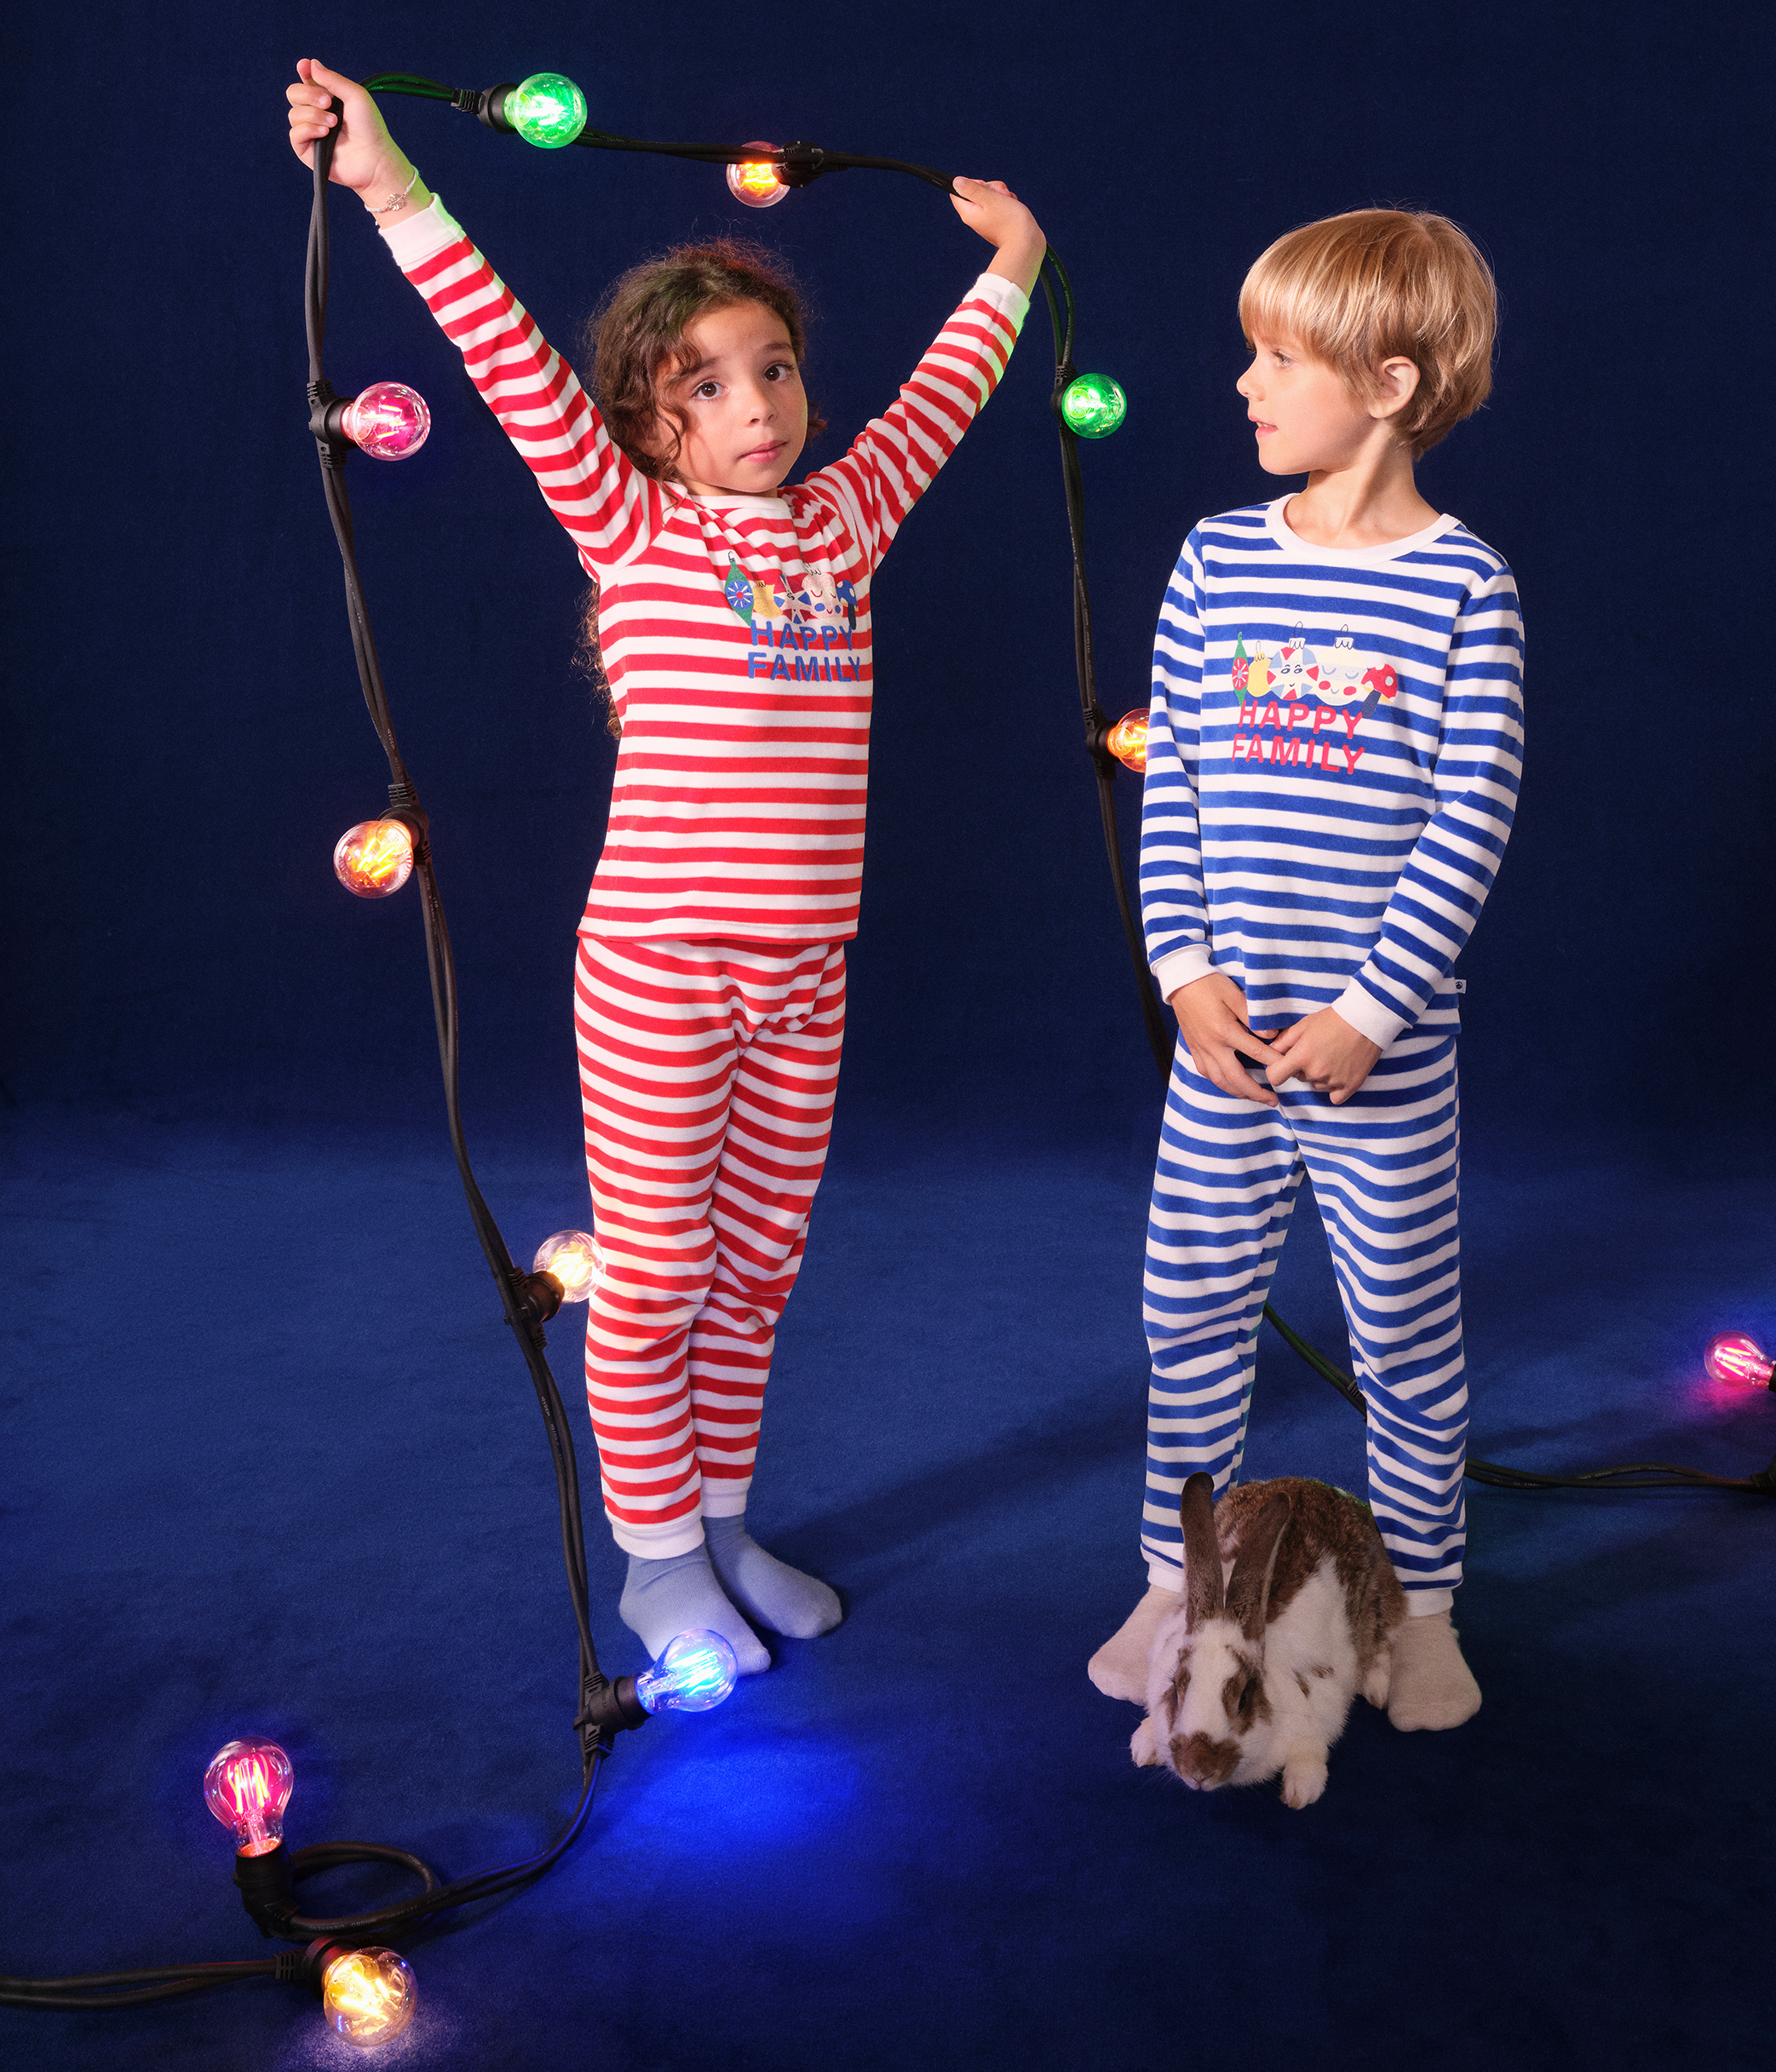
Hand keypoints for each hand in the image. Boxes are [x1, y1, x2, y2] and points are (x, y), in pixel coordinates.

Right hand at [287, 59, 428, 214]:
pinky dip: (308, 129)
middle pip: (293, 93)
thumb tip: (310, 63)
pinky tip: (324, 133)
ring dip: (314, 115)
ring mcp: (310, 132)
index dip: (303, 71)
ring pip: (294, 114)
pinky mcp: (306, 151)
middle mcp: (316, 113)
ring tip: (334, 123)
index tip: (304, 66)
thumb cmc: (370, 128)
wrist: (374, 159)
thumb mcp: (355, 96)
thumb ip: (333, 79)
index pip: (307, 80)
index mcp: (327, 98)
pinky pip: (294, 134)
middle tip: (328, 103)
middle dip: (308, 94)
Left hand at [949, 178, 1045, 294]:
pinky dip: (1006, 200)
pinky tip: (1012, 206)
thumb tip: (956, 182)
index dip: (970, 184)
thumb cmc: (1010, 221)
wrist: (1027, 242)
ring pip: (989, 195)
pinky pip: (998, 203)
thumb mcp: (990, 199)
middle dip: (990, 187)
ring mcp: (986, 218)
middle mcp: (975, 216)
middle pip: (975, 191)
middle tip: (999, 194)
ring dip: (1000, 193)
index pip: (957, 192)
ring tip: (1008, 201)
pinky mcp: (997, 219)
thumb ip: (973, 189)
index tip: (983, 186)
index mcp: (969, 213)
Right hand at [1167, 973, 1289, 1107]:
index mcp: (1225, 1031)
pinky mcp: (1193, 1048)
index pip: (1256, 1052)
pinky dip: (1219, 1082)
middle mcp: (1212, 1045)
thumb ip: (1253, 1016)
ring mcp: (1201, 1049)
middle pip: (1236, 1078)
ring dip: (1238, 1092)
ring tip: (1253, 1097)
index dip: (1274, 1062)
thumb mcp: (1234, 994)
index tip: (1287, 1069)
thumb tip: (1271, 1036)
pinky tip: (1229, 1085)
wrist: (1181, 981)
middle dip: (1256, 1092)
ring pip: (1219, 1080)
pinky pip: (1206, 1073)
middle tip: (1272, 1101)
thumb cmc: (1209, 984)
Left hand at [1266, 1007, 1381, 1104]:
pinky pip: (1334, 1097)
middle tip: (1317, 1050)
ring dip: (1320, 1076)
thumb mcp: (1304, 1024)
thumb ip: (1284, 1040)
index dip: (1276, 1070)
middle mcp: (1316, 1072)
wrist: (1367, 1020)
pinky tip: (1340, 1072)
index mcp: (1301, 1056)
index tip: (1282, 1064)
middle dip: (1302, 1068)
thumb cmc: (1334, 1020)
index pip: (1275, 1077)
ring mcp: (1334, 1081)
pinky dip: (1335, 1088)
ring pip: (1316, 1085)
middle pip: (1299, 1078)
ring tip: (1332, 1056)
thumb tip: (1270, 1051)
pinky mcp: (1351, 1086)